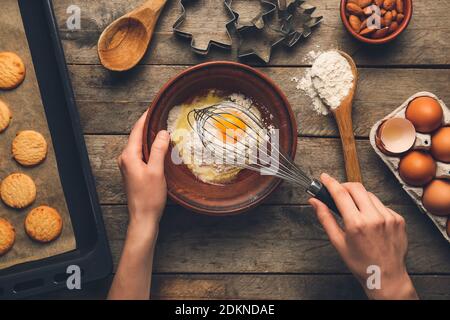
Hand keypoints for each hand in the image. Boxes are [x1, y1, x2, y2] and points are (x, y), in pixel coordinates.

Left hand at [118, 111, 169, 234]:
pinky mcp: (134, 173)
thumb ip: (159, 150)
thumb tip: (162, 132)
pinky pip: (141, 154)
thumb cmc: (149, 197)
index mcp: (129, 156)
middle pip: (137, 137)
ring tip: (163, 128)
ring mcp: (128, 166)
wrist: (143, 218)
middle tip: (161, 115)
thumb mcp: (157, 171)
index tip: (154, 107)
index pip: (137, 131)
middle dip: (148, 125)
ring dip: (150, 137)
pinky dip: (150, 148)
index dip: (145, 118)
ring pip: (139, 146)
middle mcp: (125, 159)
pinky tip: (160, 147)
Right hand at [308, 173, 417, 299]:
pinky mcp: (398, 219)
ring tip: (354, 210)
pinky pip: (381, 205)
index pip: (340, 194)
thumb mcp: (338, 242)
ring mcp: (389, 217)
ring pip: (370, 194)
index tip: (324, 177)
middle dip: (344, 186)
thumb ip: (325, 218)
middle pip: (356, 187)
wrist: (386, 276)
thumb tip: (315, 202)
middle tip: (338, 191)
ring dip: (359, 196)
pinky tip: (369, 219)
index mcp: (356, 224)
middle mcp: (374, 218)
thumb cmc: (361, 263)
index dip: (330, 182)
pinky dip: (372, 207)